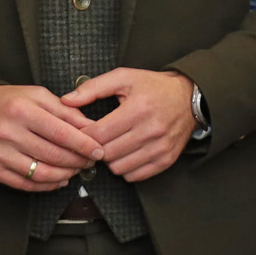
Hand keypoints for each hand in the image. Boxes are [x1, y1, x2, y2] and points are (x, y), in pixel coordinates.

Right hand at [0, 84, 102, 191]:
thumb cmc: (6, 101)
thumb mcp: (35, 95)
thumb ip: (64, 111)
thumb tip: (90, 127)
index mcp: (21, 110)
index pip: (61, 133)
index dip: (84, 145)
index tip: (98, 150)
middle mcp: (8, 132)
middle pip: (53, 155)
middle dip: (78, 161)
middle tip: (90, 160)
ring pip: (41, 173)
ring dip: (65, 175)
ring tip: (76, 170)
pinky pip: (25, 184)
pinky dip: (47, 185)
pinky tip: (59, 179)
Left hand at [65, 68, 195, 182]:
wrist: (189, 97)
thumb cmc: (153, 87)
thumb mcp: (123, 78)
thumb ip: (93, 88)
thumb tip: (66, 100)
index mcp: (138, 108)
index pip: (99, 134)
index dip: (83, 136)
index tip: (80, 133)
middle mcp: (151, 130)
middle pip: (107, 153)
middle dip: (96, 148)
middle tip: (95, 140)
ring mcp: (160, 147)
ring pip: (119, 168)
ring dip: (110, 160)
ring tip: (111, 145)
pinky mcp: (166, 160)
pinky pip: (135, 176)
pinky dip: (125, 168)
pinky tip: (125, 154)